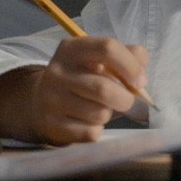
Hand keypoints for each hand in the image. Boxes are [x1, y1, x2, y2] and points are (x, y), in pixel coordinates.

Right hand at [30, 36, 149, 142]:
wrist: (40, 102)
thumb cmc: (81, 78)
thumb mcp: (98, 60)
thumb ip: (127, 56)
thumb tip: (141, 75)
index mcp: (72, 48)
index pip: (107, 48)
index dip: (130, 66)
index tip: (140, 81)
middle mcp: (58, 72)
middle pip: (104, 88)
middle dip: (125, 99)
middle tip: (127, 101)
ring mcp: (52, 99)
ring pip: (99, 113)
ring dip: (109, 113)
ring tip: (101, 108)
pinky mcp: (52, 124)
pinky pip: (90, 132)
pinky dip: (98, 129)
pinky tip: (89, 122)